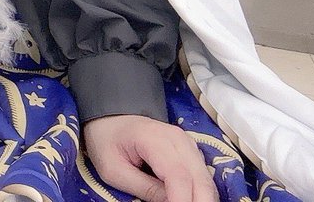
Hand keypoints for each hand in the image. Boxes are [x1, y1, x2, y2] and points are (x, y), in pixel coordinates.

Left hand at [83, 115, 216, 201]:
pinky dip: (200, 194)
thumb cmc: (107, 142)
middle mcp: (178, 139)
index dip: (182, 201)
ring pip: (206, 181)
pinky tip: (187, 201)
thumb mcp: (114, 170)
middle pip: (200, 180)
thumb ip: (145, 189)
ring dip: (201, 200)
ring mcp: (188, 144)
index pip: (178, 176)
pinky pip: (203, 177)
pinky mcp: (191, 152)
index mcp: (153, 139)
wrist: (110, 120)